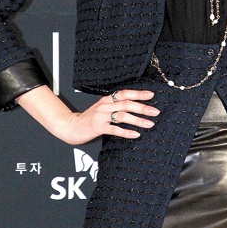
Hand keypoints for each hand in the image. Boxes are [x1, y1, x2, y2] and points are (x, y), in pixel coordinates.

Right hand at [17, 87, 159, 144]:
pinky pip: (115, 129)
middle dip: (143, 107)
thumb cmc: (89, 119)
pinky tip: (135, 134)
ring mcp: (101, 116)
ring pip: (123, 116)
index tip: (152, 95)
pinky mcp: (97, 127)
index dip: (139, 93)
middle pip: (127, 104)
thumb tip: (134, 106)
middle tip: (155, 112)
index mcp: (107, 100)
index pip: (125, 93)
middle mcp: (105, 105)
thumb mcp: (102, 109)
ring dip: (138, 120)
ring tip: (149, 124)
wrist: (71, 126)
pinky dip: (126, 132)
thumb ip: (115, 106)